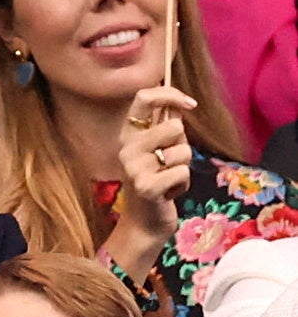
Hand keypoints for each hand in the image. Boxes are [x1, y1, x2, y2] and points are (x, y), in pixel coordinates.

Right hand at [106, 86, 195, 277]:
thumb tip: (178, 104)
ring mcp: (134, 167)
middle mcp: (126, 148)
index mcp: (128, 134)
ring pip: (183, 151)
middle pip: (173, 126)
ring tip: (169, 178)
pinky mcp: (146, 187)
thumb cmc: (157, 182)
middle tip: (171, 161)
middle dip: (183, 143)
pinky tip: (169, 193)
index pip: (143, 98)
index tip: (191, 104)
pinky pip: (182, 172)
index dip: (170, 94)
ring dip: (184, 167)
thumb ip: (164, 126)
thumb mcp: (158, 150)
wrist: (144, 222)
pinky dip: (183, 184)